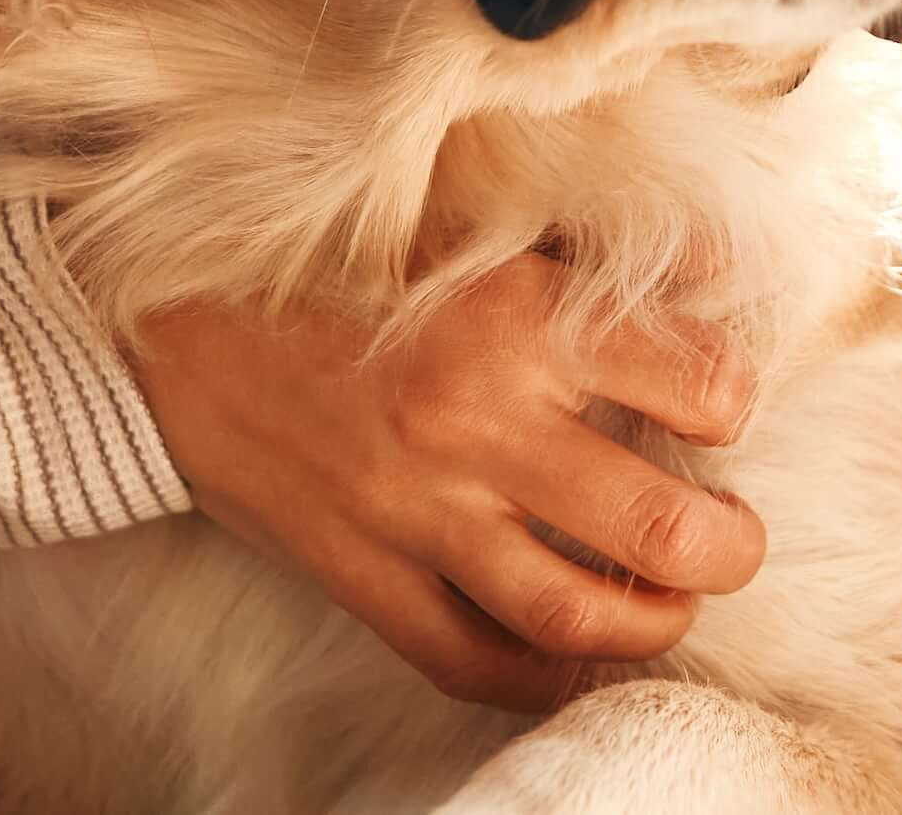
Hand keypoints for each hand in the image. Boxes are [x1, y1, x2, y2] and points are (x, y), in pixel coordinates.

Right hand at [123, 255, 766, 714]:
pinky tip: (574, 657)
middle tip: (730, 534)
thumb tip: (717, 271)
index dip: (730, 398)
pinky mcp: (364, 574)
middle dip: (728, 544)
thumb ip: (587, 252)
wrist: (171, 326)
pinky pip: (471, 659)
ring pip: (574, 610)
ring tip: (672, 602)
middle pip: (660, 524)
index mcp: (510, 311)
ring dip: (652, 622)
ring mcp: (416, 510)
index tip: (717, 403)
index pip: (697, 382)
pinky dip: (539, 677)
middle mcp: (474, 417)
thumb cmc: (325, 263)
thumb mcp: (463, 224)